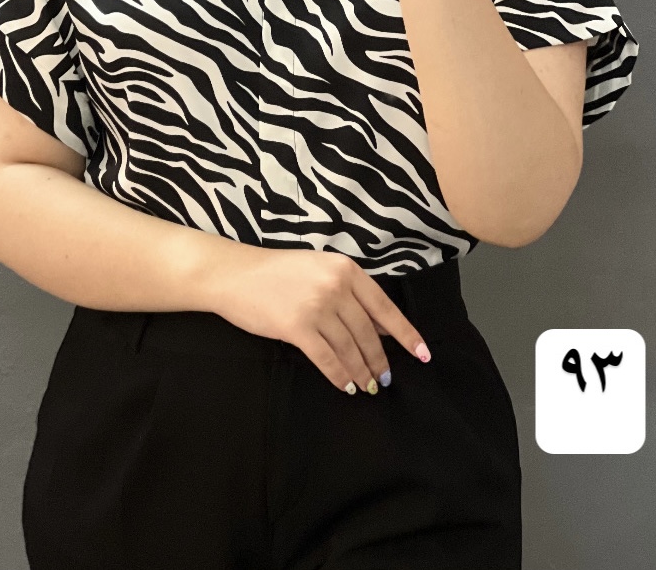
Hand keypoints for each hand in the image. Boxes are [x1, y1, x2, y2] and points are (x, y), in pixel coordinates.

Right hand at [209, 247, 430, 394]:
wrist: (234, 275)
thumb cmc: (275, 272)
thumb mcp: (318, 270)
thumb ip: (348, 292)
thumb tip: (379, 327)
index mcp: (345, 269)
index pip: (384, 307)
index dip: (406, 334)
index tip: (422, 353)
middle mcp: (335, 286)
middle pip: (368, 333)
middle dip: (379, 360)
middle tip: (385, 379)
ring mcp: (317, 307)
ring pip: (350, 348)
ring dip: (362, 372)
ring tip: (368, 386)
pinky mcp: (297, 327)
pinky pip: (327, 359)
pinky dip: (340, 377)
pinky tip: (347, 386)